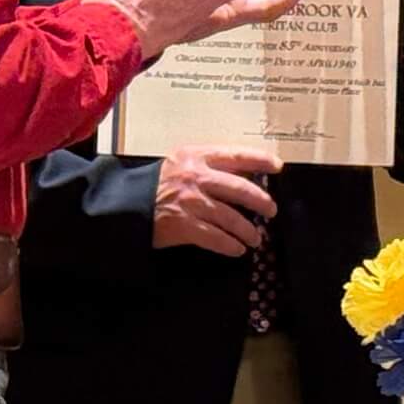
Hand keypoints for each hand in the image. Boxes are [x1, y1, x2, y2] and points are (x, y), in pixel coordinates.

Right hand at [152, 145, 282, 255]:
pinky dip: (230, 245)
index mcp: (197, 157)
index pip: (236, 155)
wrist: (126, 203)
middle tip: (272, 210)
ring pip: (231, 218)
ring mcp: (190, 202)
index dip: (260, 159)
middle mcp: (196, 177)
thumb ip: (207, 166)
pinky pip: (215, 238)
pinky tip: (236, 248)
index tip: (277, 166)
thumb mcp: (180, 163)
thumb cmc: (156, 183)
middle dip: (261, 201)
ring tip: (255, 238)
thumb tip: (242, 175)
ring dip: (248, 230)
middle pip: (240, 189)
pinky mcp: (183, 225)